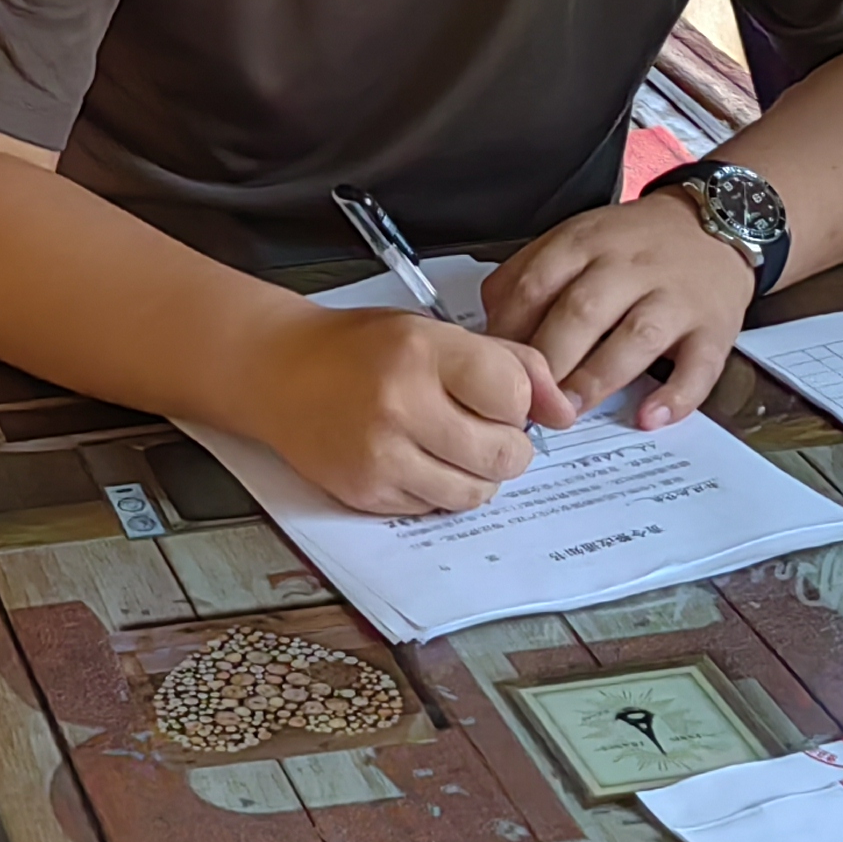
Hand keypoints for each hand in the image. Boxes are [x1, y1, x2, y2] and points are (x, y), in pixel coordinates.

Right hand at [254, 306, 574, 516]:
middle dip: (506, 446)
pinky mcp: (366, 491)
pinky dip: (436, 490)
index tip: (496, 396)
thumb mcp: (435, 332)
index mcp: (423, 351)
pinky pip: (434, 509)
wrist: (278, 370)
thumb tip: (564, 411)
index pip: (514, 394)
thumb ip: (509, 362)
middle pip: (505, 454)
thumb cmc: (361, 349)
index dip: (518, 401)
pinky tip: (414, 459)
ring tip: (450, 448)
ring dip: (476, 476)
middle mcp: (401, 403)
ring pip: (476, 493)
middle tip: (481, 428)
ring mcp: (381, 454)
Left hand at [481, 192, 758, 427]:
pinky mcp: (714, 329)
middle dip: (550, 360)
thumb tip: (490, 325)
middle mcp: (629, 267)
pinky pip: (698, 366)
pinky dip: (675, 396)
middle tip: (528, 400)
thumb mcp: (576, 238)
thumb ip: (530, 275)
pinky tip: (649, 417)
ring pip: (635, 338)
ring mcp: (675, 297)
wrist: (714, 225)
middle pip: (581, 312)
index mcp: (585, 242)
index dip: (510, 330)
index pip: (537, 284)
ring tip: (571, 410)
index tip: (494, 368)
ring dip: (598, 378)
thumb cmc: (633, 244)